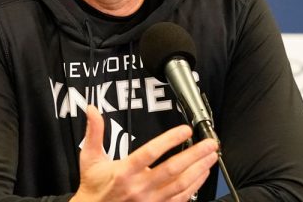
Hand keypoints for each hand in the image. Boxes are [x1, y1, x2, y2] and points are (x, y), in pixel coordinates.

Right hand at [71, 105, 218, 201]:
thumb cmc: (94, 186)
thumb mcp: (90, 157)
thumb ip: (94, 132)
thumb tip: (92, 110)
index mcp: (124, 172)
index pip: (150, 153)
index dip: (169, 140)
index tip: (185, 129)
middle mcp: (139, 187)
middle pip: (172, 169)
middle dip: (195, 155)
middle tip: (210, 143)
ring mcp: (150, 200)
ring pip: (181, 185)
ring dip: (199, 169)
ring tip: (212, 156)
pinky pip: (180, 199)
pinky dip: (195, 186)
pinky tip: (202, 174)